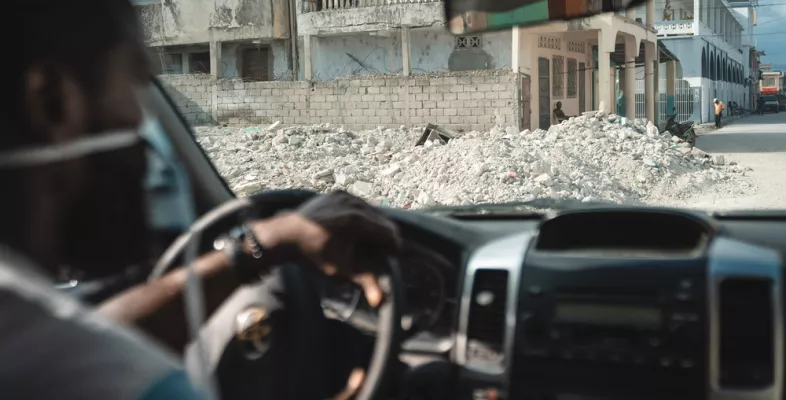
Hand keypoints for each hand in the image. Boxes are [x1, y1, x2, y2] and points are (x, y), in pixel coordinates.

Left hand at [250, 191, 400, 306]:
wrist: (283, 235)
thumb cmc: (312, 254)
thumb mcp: (339, 269)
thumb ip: (364, 281)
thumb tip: (380, 301)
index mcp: (357, 221)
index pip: (389, 232)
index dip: (393, 247)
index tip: (391, 257)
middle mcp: (354, 203)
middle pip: (382, 220)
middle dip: (385, 237)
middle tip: (380, 252)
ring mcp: (345, 196)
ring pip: (372, 211)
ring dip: (375, 226)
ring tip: (369, 242)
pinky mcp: (337, 193)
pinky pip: (359, 204)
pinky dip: (362, 216)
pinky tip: (355, 230)